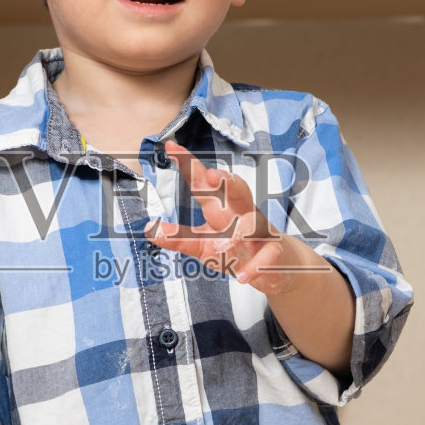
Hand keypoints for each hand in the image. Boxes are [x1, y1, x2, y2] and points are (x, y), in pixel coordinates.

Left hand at [147, 140, 298, 294]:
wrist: (276, 268)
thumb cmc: (235, 249)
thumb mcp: (202, 246)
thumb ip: (178, 238)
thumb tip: (148, 229)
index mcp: (222, 207)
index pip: (204, 182)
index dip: (188, 164)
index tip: (170, 146)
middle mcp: (243, 214)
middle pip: (238, 191)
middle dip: (227, 182)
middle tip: (212, 175)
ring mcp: (261, 233)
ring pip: (254, 224)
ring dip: (240, 232)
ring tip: (223, 243)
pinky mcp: (273, 254)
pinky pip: (266, 258)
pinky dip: (254, 268)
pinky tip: (242, 277)